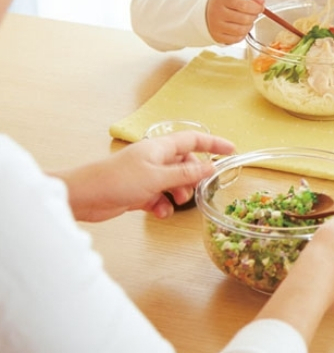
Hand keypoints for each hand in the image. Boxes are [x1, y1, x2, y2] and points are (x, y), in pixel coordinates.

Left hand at [54, 132, 235, 220]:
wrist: (83, 196)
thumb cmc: (117, 180)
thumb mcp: (157, 177)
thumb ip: (186, 173)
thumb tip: (210, 167)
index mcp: (161, 147)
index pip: (194, 139)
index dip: (214, 143)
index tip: (231, 150)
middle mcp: (156, 158)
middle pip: (185, 163)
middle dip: (194, 176)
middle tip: (201, 188)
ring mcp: (147, 175)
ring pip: (174, 182)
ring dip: (179, 193)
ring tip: (177, 203)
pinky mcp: (138, 192)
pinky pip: (160, 196)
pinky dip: (163, 205)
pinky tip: (160, 213)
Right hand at [205, 0, 264, 43]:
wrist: (208, 8)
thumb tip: (261, 0)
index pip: (243, 5)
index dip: (256, 7)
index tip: (260, 6)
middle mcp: (216, 13)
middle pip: (244, 19)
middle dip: (254, 16)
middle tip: (254, 12)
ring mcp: (216, 26)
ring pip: (241, 30)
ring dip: (250, 25)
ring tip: (248, 19)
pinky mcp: (217, 36)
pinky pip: (237, 39)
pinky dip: (243, 33)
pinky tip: (241, 26)